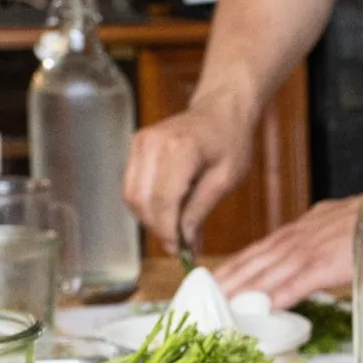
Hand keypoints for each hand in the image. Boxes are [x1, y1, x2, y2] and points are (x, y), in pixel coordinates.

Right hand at [123, 98, 255, 253]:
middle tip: (180, 246)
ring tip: (177, 230)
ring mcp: (140, 143)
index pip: (162, 201)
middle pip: (141, 201)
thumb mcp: (226, 179)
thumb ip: (200, 210)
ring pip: (132, 196)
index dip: (168, 231)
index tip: (181, 252)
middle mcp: (152, 143)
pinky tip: (169, 213)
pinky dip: (147, 205)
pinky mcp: (136, 147)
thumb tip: (184, 242)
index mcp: (179, 148)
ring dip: (151, 219)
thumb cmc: (229, 141)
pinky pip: (133, 186)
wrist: (220, 111)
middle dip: (158, 229)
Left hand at [212, 197, 358, 305]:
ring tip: (220, 305)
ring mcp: (313, 248)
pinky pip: (296, 283)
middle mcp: (301, 236)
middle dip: (229, 279)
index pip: (263, 248)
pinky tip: (259, 310)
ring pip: (268, 272)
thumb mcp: (347, 229)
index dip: (238, 264)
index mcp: (305, 228)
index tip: (218, 278)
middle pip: (256, 260)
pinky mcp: (327, 264)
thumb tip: (318, 260)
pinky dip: (275, 296)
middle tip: (204, 296)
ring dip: (242, 290)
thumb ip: (327, 244)